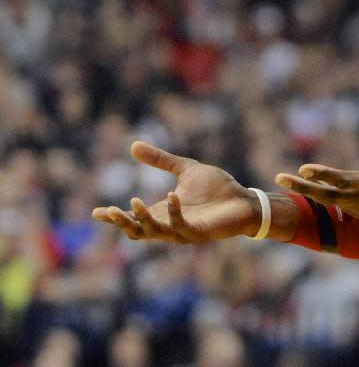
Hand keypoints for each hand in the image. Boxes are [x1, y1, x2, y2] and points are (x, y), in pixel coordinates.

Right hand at [91, 141, 259, 242]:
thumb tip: (133, 145)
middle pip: (137, 231)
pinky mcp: (199, 232)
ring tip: (133, 202)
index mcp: (163, 212)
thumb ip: (161, 160)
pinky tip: (172, 194)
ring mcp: (183, 231)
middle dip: (122, 222)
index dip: (114, 218)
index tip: (95, 212)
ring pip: (154, 232)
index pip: (133, 219)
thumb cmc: (216, 188)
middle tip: (107, 211)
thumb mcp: (185, 169)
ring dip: (142, 219)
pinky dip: (174, 211)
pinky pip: (181, 226)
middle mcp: (169, 225)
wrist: (243, 199)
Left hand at [275, 117, 358, 217]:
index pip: (347, 181)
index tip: (305, 168)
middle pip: (330, 196)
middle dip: (304, 187)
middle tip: (279, 177)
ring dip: (306, 191)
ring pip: (330, 201)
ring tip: (283, 180)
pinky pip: (335, 203)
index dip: (325, 176)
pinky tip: (301, 186)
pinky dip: (317, 196)